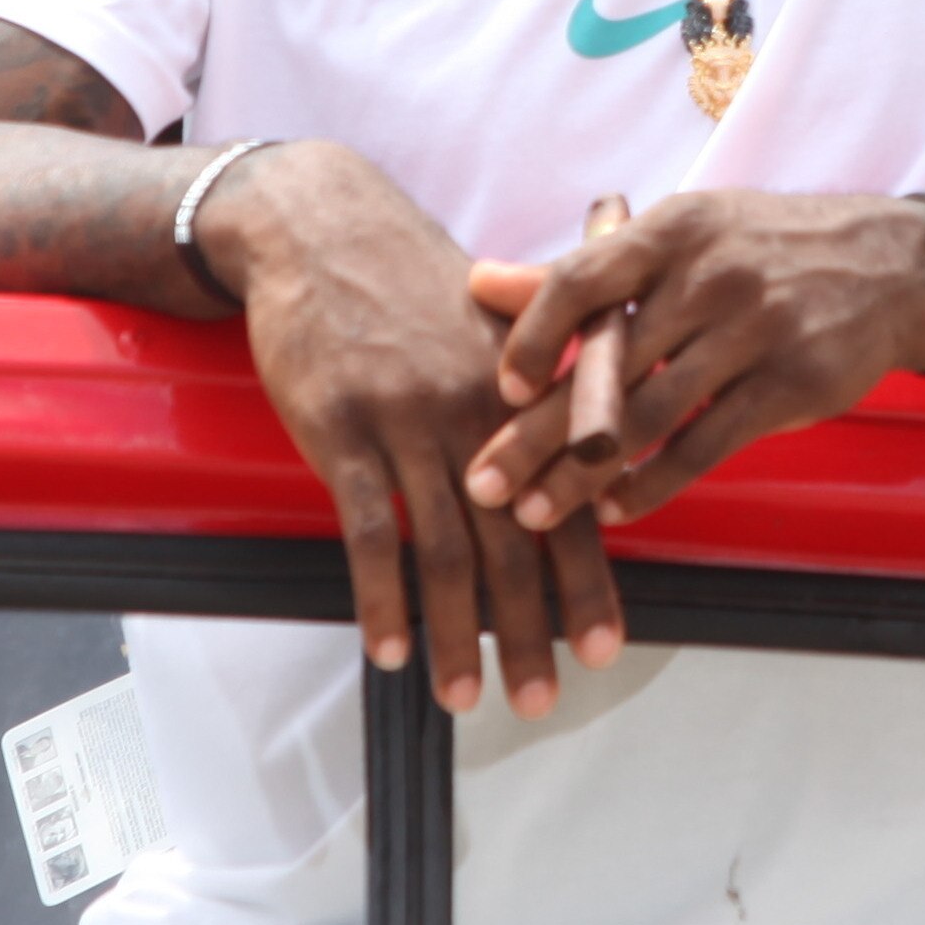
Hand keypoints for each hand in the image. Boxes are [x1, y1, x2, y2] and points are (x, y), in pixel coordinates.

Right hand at [202, 142, 620, 716]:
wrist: (321, 227)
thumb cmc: (413, 282)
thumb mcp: (498, 321)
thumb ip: (546, 387)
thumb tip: (589, 452)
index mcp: (523, 393)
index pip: (568, 502)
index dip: (586, 581)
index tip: (602, 648)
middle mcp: (477, 412)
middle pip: (514, 541)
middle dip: (531, 629)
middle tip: (542, 697)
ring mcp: (408, 421)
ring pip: (444, 547)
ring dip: (456, 633)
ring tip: (465, 696)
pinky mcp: (341, 428)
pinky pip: (367, 530)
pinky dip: (380, 597)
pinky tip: (388, 649)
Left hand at [465, 193, 924, 534]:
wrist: (895, 266)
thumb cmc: (769, 251)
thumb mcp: (682, 239)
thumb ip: (583, 272)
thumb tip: (479, 282)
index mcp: (674, 231)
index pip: (581, 279)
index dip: (531, 336)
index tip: (500, 389)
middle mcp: (711, 275)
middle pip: (603, 366)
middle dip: (536, 434)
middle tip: (485, 485)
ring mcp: (755, 330)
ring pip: (647, 415)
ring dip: (583, 474)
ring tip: (538, 512)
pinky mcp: (792, 383)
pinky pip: (704, 444)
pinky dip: (653, 482)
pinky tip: (617, 508)